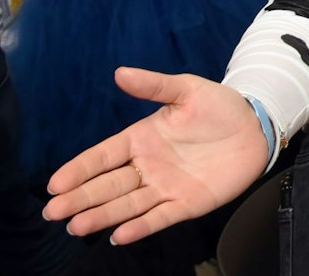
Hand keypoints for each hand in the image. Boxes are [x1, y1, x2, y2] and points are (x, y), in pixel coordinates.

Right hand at [42, 69, 266, 244]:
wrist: (256, 126)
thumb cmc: (219, 106)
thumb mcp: (186, 90)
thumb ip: (154, 85)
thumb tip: (120, 72)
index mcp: (141, 138)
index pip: (102, 156)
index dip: (79, 169)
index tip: (55, 183)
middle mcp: (147, 166)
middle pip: (107, 185)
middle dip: (79, 198)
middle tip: (53, 212)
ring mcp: (165, 186)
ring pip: (127, 204)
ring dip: (102, 216)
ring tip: (77, 226)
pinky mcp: (187, 203)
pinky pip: (160, 217)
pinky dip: (140, 227)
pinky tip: (119, 236)